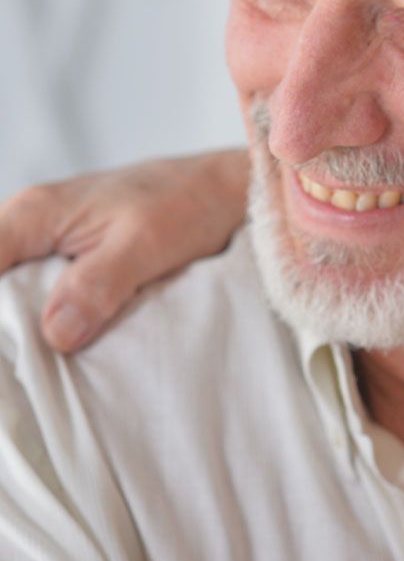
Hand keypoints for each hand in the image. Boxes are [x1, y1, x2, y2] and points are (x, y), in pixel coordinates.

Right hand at [0, 149, 248, 352]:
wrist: (225, 188)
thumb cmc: (190, 202)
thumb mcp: (145, 246)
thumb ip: (96, 285)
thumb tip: (55, 334)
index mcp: (34, 214)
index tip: (10, 355)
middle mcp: (31, 223)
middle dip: (7, 327)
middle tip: (25, 372)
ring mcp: (50, 240)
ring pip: (15, 291)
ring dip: (27, 326)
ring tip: (47, 367)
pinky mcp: (74, 255)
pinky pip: (44, 290)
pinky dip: (53, 317)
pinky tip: (69, 345)